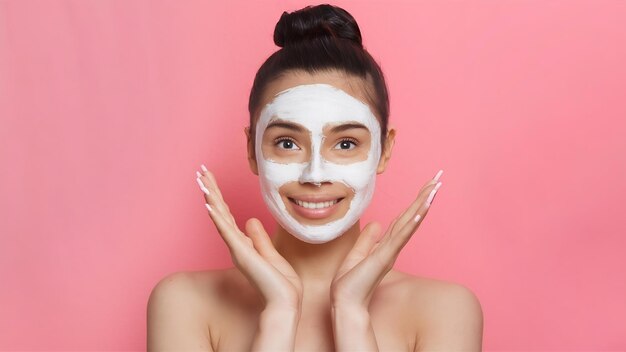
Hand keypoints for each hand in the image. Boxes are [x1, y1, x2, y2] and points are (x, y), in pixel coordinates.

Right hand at [195, 165, 302, 311]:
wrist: (285, 302)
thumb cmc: (280, 283)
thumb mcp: (271, 254)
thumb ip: (259, 238)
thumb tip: (249, 221)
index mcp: (243, 244)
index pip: (228, 214)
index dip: (219, 196)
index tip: (210, 179)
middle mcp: (236, 244)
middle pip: (220, 211)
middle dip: (211, 190)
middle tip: (200, 171)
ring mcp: (237, 248)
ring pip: (220, 217)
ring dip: (211, 197)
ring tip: (201, 180)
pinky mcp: (241, 254)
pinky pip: (227, 232)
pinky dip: (218, 218)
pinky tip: (209, 205)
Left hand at [330, 170, 443, 308]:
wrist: (345, 303)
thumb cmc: (349, 284)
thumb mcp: (356, 255)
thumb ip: (367, 240)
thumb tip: (376, 224)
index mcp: (387, 245)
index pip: (404, 218)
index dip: (415, 201)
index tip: (427, 185)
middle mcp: (393, 247)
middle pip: (412, 216)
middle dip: (424, 196)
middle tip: (438, 177)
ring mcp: (390, 252)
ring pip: (410, 223)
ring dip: (422, 205)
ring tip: (435, 188)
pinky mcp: (384, 257)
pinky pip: (400, 237)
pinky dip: (411, 223)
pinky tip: (420, 210)